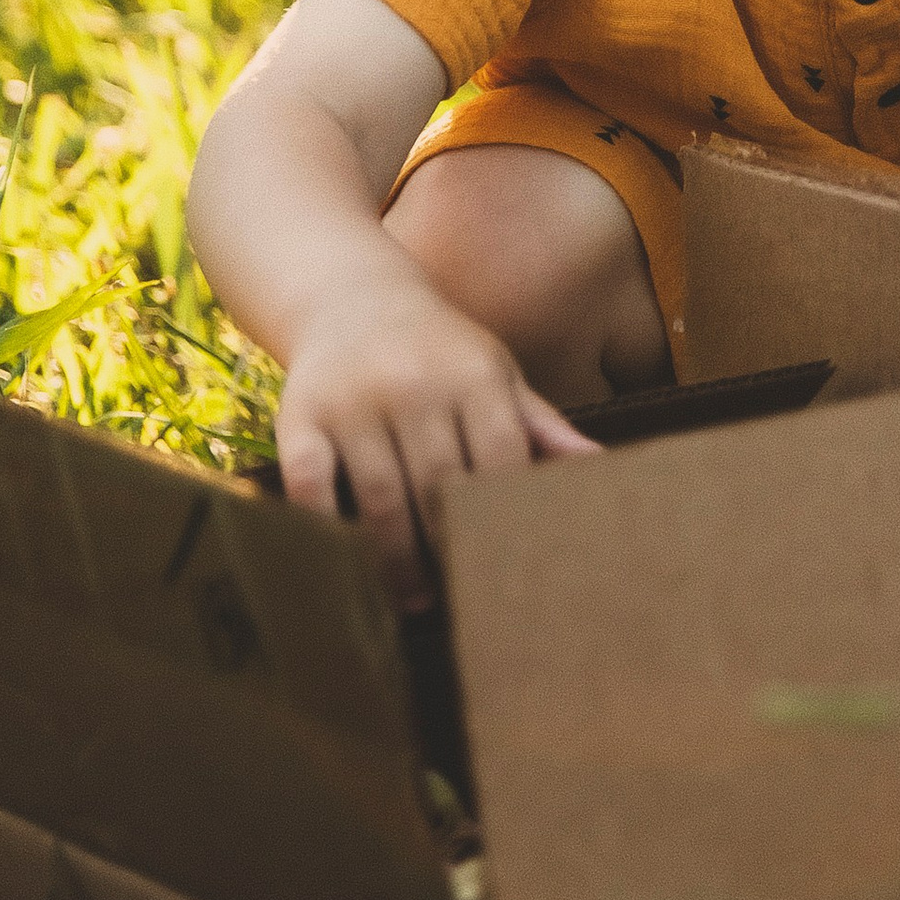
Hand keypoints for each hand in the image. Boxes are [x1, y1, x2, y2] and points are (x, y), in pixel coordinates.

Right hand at [274, 282, 596, 602]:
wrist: (350, 300)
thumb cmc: (438, 351)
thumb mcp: (495, 373)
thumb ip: (539, 425)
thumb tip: (599, 467)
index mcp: (471, 376)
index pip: (499, 461)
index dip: (505, 520)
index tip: (512, 567)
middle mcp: (412, 385)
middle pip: (439, 487)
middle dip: (452, 549)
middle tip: (465, 599)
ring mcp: (352, 401)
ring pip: (380, 498)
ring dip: (398, 559)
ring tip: (415, 598)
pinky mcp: (300, 417)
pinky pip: (311, 486)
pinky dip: (327, 530)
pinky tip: (350, 564)